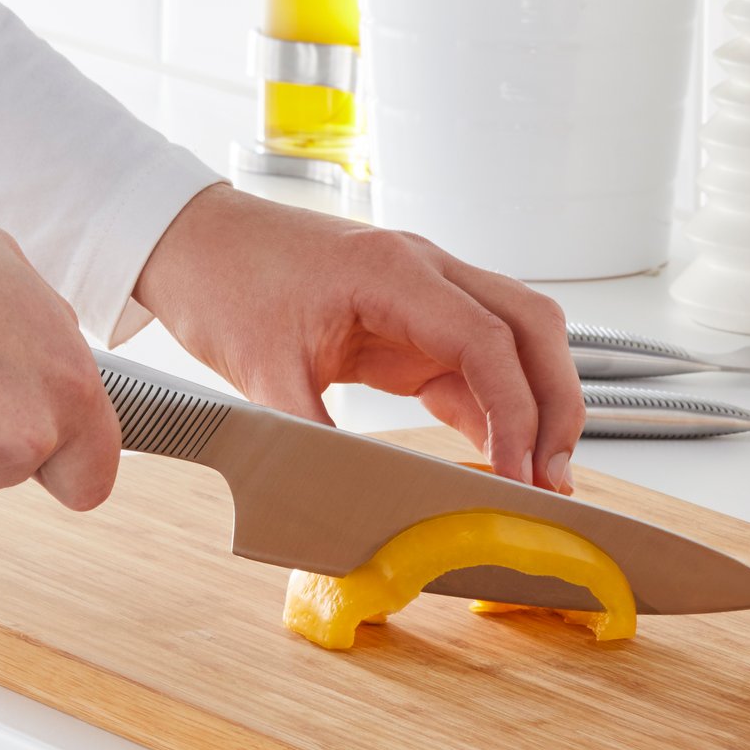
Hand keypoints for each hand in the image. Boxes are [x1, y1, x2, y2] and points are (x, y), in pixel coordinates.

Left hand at [134, 185, 584, 491]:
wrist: (193, 241)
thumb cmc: (222, 282)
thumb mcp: (260, 375)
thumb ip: (308, 441)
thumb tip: (344, 508)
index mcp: (393, 271)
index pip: (488, 338)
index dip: (516, 410)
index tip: (520, 473)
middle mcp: (424, 271)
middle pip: (531, 327)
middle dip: (556, 403)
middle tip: (552, 479)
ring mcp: (423, 294)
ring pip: (515, 341)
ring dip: (535, 404)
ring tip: (536, 478)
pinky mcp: (411, 322)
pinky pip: (473, 362)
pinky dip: (494, 409)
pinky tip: (496, 459)